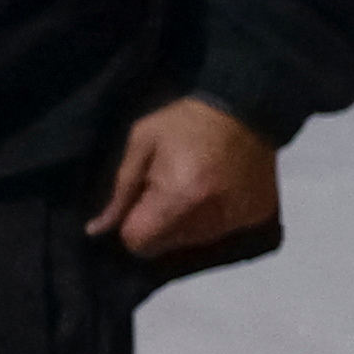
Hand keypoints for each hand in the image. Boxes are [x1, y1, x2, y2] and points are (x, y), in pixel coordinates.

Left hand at [94, 96, 280, 261]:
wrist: (245, 107)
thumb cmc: (184, 122)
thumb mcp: (141, 143)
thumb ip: (120, 190)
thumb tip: (97, 230)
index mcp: (178, 198)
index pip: (140, 242)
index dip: (131, 226)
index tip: (137, 204)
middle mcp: (210, 217)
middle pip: (166, 246)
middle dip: (157, 225)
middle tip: (164, 190)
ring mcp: (237, 222)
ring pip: (192, 243)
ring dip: (184, 223)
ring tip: (190, 187)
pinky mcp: (256, 218)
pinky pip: (220, 233)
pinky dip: (211, 219)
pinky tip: (213, 191)